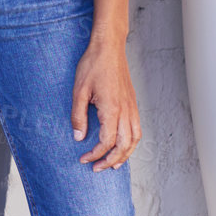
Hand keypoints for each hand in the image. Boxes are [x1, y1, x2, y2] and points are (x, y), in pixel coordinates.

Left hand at [71, 37, 140, 170]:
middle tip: (97, 168)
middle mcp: (125, 110)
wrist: (109, 47)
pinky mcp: (133, 103)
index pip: (107, 141)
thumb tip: (78, 137)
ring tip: (114, 164)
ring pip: (135, 139)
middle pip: (124, 145)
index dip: (96, 154)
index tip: (84, 158)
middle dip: (111, 160)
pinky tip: (123, 145)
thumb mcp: (79, 90)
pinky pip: (137, 128)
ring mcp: (132, 107)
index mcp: (112, 109)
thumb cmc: (93, 65)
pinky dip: (132, 142)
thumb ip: (78, 116)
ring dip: (125, 154)